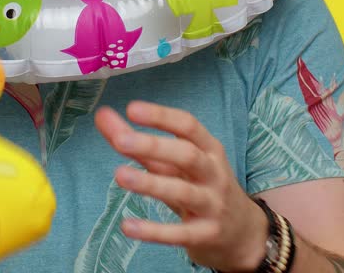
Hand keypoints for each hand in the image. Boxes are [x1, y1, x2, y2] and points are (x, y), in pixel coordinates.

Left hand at [95, 101, 268, 271]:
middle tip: (120, 141)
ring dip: (150, 183)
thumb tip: (102, 115)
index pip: (188, 125)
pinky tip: (128, 226)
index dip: (161, 116)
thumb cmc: (199, 186)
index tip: (131, 108)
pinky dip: (154, 231)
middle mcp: (214, 173)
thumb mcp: (174, 162)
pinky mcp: (206, 234)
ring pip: (183, 192)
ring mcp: (212, 204)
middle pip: (187, 155)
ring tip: (119, 175)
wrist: (241, 232)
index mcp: (208, 149)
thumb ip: (138, 139)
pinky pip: (179, 233)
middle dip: (154, 146)